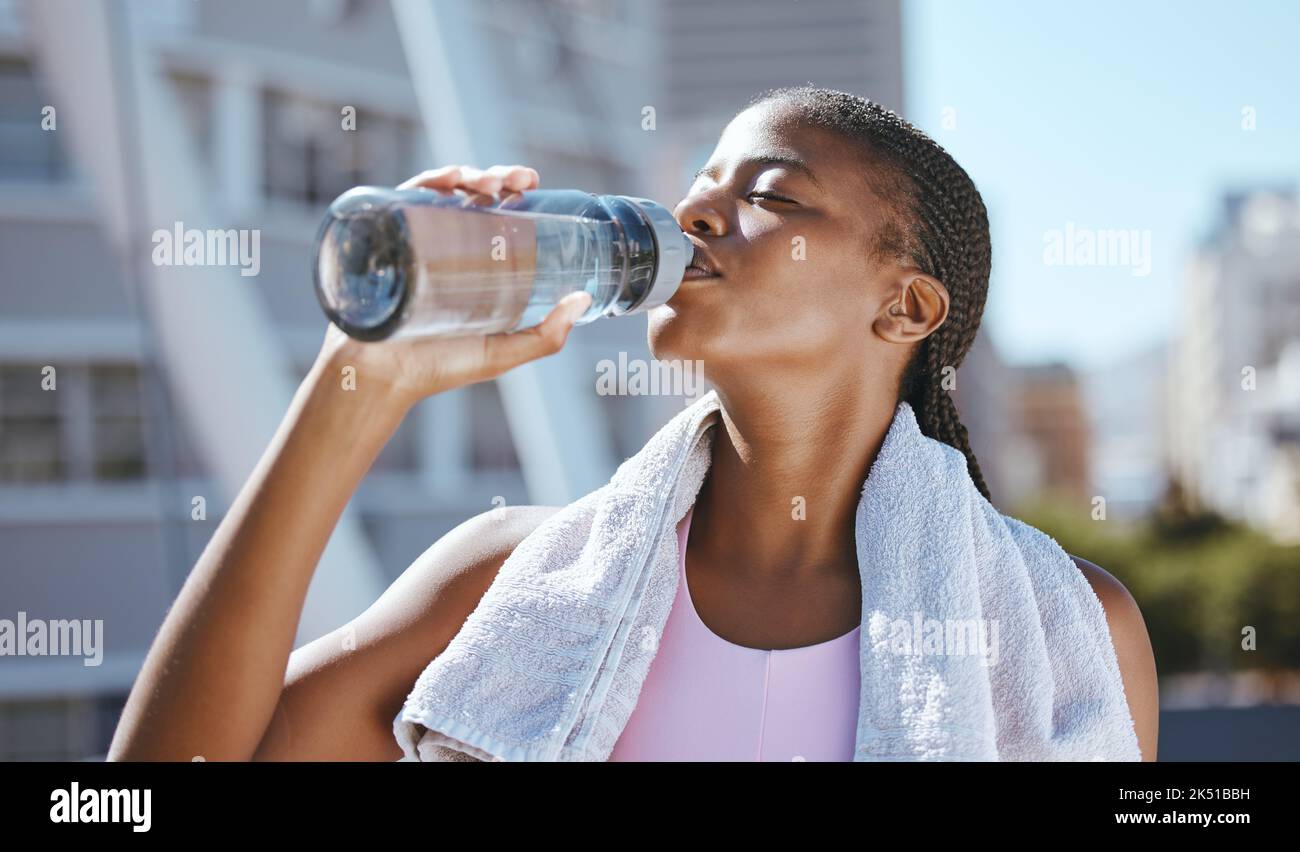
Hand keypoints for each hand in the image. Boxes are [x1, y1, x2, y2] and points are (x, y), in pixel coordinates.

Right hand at [314, 165, 591, 412]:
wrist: (380, 378)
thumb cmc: (439, 368)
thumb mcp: (502, 352)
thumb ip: (546, 336)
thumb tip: (584, 300)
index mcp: (474, 266)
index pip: (497, 215)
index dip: (515, 192)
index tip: (533, 183)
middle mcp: (445, 248)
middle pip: (473, 197)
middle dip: (498, 177)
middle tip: (520, 179)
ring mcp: (415, 241)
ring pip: (443, 191)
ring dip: (469, 174)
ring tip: (489, 182)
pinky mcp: (386, 240)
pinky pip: (405, 199)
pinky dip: (428, 182)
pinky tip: (450, 179)